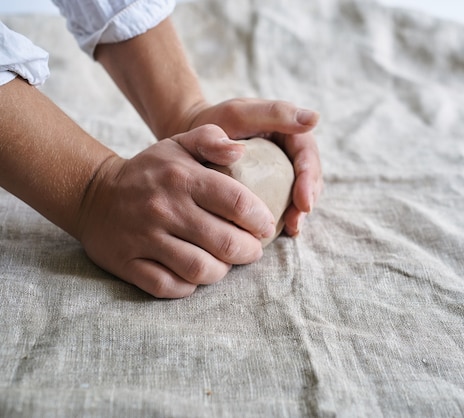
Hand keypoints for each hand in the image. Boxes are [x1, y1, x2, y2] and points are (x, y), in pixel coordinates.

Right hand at [76, 125, 275, 297]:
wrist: (93, 194)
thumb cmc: (150, 172)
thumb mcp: (178, 145)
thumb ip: (211, 140)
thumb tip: (241, 151)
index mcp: (182, 178)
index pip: (237, 203)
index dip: (260, 220)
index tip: (266, 226)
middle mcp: (164, 209)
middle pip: (225, 243)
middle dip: (248, 251)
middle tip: (252, 250)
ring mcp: (144, 238)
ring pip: (200, 269)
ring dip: (221, 271)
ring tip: (225, 262)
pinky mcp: (127, 263)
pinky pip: (168, 286)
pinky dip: (188, 286)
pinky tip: (195, 275)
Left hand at [183, 98, 323, 235]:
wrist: (193, 141)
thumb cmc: (215, 122)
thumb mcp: (241, 113)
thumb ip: (275, 114)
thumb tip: (315, 118)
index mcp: (290, 131)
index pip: (308, 155)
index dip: (309, 179)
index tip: (303, 202)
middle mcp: (291, 152)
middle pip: (310, 177)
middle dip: (307, 200)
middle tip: (296, 222)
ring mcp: (283, 171)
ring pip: (302, 192)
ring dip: (300, 212)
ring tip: (292, 229)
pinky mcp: (274, 187)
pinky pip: (286, 202)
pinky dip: (286, 217)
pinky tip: (282, 232)